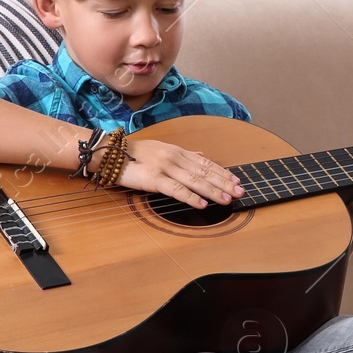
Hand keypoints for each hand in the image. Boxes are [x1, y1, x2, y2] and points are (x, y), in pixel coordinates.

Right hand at [113, 137, 243, 208]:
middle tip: (240, 192)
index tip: (236, 180)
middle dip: (224, 183)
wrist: (112, 153)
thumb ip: (184, 154)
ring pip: (195, 181)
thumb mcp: (163, 148)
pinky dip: (191, 197)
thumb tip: (201, 155)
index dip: (223, 172)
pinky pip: (176, 190)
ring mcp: (166, 168)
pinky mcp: (154, 179)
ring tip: (227, 199)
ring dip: (213, 191)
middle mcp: (175, 158)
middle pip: (205, 172)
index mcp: (178, 152)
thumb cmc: (136, 153)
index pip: (206, 163)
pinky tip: (202, 204)